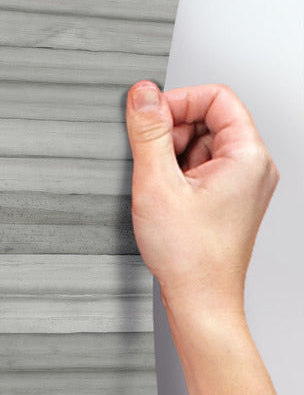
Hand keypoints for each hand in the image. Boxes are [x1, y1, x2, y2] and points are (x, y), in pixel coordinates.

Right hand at [125, 80, 278, 320]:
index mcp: (247, 156)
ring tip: (159, 189)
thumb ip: (148, 133)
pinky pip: (202, 171)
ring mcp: (243, 185)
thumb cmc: (189, 256)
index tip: (148, 119)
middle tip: (150, 161)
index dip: (178, 102)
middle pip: (209, 121)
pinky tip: (165, 201)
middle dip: (172, 133)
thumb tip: (142, 94)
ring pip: (202, 146)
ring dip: (172, 158)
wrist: (200, 300)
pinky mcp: (230, 201)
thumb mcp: (156, 184)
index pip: (216, 98)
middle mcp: (253, 167)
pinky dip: (178, 177)